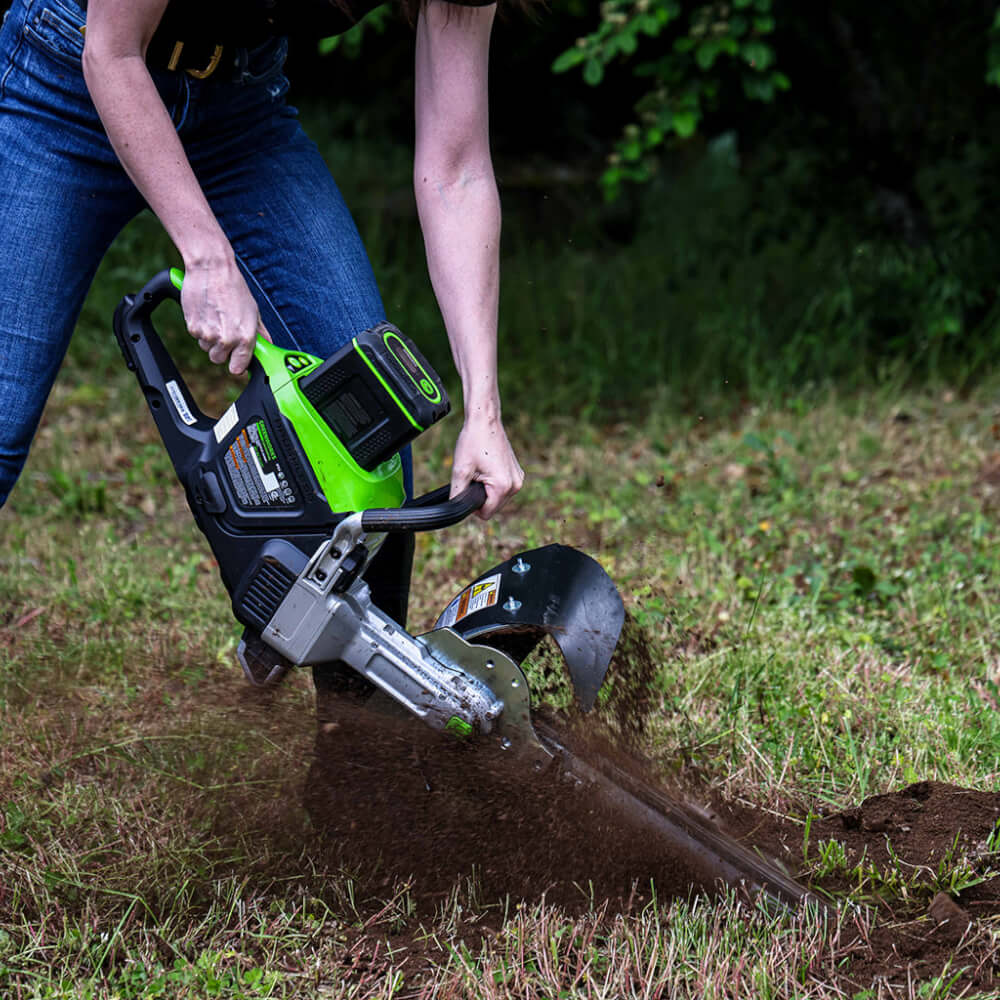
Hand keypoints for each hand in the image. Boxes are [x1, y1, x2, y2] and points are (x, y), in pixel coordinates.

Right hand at [180, 259, 270, 374]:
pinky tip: (206, 313)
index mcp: (245, 337)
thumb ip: (260, 332)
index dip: (237, 364)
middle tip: (225, 332)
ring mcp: (208, 334)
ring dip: (210, 338)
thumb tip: (267, 345)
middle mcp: (226, 339)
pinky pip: (196, 336)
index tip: (236, 359)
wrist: (212, 269)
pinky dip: (200, 328)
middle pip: (219, 359)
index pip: (238, 368)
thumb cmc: (234, 287)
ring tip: (216, 318)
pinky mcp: (193, 327)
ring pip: (207, 348)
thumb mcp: (253, 311)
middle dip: (222, 350)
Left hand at [450, 410, 523, 519]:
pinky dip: (493, 483)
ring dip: (487, 490)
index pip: (486, 514)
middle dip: (480, 497)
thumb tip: (455, 508)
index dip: (473, 507)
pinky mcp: (517, 473)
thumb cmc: (473, 441)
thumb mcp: (460, 470)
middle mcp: (515, 485)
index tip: (467, 489)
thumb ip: (457, 494)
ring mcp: (518, 479)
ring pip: (498, 499)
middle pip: (493, 508)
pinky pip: (503, 488)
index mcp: (503, 486)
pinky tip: (486, 468)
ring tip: (480, 470)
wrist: (485, 420)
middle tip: (473, 476)